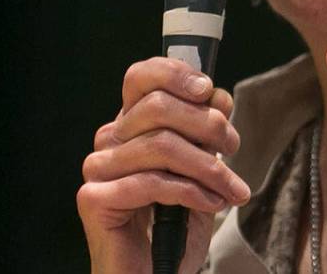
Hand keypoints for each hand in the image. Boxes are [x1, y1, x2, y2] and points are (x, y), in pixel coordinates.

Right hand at [76, 57, 249, 273]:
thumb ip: (206, 128)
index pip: (142, 76)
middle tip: (232, 146)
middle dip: (207, 124)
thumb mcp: (203, 165)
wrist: (158, 272)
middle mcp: (109, 139)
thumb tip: (217, 96)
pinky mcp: (94, 198)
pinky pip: (151, 181)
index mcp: (132, 123)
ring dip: (208, 166)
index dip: (175, 73)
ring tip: (231, 188)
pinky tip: (211, 204)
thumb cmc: (179, 218)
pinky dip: (191, 192)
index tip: (208, 90)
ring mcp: (98, 168)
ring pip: (161, 145)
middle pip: (158, 106)